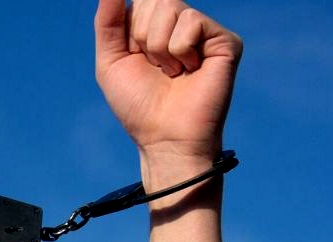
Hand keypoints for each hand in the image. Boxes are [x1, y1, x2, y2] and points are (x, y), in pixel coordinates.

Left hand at [94, 0, 241, 190]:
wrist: (164, 136)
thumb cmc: (138, 105)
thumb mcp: (110, 60)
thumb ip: (108, 20)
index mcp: (153, 26)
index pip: (137, 1)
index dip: (130, 28)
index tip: (135, 53)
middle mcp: (180, 25)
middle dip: (142, 38)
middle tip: (155, 67)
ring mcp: (204, 31)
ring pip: (169, 7)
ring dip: (159, 47)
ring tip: (172, 71)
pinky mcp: (225, 41)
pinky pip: (191, 21)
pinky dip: (180, 50)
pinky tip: (190, 70)